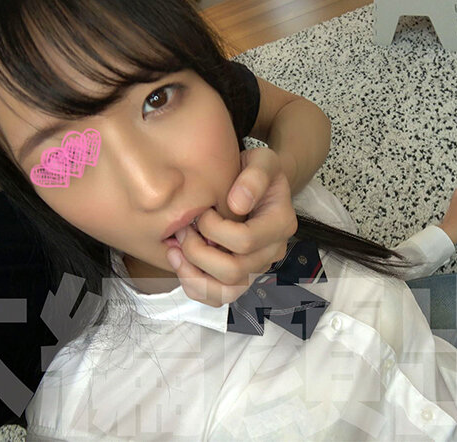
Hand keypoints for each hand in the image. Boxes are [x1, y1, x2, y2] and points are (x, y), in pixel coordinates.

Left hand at [166, 147, 297, 306]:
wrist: (257, 185)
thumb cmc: (256, 172)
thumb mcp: (262, 160)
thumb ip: (255, 176)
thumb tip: (238, 204)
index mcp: (281, 224)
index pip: (244, 240)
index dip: (213, 228)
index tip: (202, 210)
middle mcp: (272, 252)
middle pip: (234, 271)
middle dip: (198, 252)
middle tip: (183, 229)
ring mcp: (256, 268)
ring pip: (226, 292)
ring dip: (194, 274)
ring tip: (176, 250)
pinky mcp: (240, 277)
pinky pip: (217, 297)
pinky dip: (194, 284)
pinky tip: (179, 261)